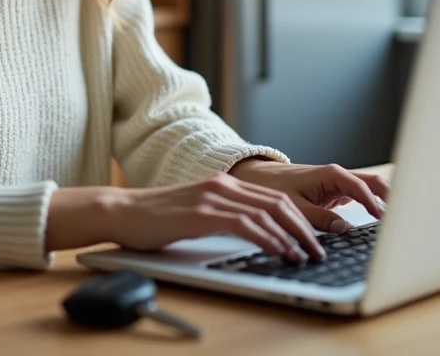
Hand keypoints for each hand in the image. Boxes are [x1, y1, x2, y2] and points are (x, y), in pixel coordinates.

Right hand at [51, 174, 326, 261]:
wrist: (121, 212)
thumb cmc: (156, 219)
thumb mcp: (198, 214)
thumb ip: (225, 218)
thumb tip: (257, 237)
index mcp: (224, 183)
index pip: (274, 198)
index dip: (299, 219)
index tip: (314, 240)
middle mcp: (222, 185)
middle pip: (278, 203)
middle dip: (303, 228)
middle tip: (318, 250)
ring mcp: (212, 197)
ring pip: (266, 212)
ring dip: (290, 236)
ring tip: (304, 255)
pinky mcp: (201, 213)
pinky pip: (244, 224)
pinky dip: (266, 238)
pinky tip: (277, 251)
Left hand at [227, 158, 389, 234]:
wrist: (258, 177)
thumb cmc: (273, 187)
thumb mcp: (294, 206)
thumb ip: (320, 218)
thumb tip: (346, 228)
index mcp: (331, 175)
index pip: (361, 187)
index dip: (374, 203)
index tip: (385, 218)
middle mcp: (340, 177)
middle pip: (375, 184)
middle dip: (393, 196)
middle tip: (407, 216)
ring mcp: (341, 184)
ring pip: (372, 189)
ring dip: (388, 200)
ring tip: (404, 219)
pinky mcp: (339, 193)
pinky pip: (363, 197)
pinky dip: (377, 205)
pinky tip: (387, 220)